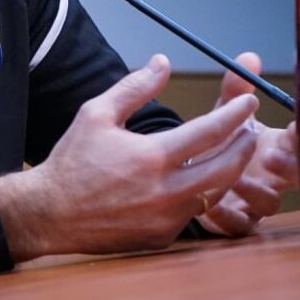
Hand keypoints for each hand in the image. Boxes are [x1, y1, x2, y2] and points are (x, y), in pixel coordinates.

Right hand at [0, 54, 257, 259]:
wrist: (50, 213)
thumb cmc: (72, 160)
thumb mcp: (96, 114)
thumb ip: (134, 87)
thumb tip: (163, 62)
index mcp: (152, 156)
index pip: (211, 132)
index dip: (235, 114)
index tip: (248, 101)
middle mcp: (166, 191)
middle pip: (228, 167)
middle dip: (245, 145)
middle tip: (249, 129)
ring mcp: (166, 218)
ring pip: (215, 193)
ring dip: (228, 171)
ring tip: (230, 152)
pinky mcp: (162, 237)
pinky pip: (193, 212)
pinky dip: (200, 193)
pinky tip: (196, 178)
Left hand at [195, 52, 299, 235]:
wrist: (190, 176)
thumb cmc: (217, 143)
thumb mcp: (224, 116)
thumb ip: (235, 91)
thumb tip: (249, 57)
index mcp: (279, 146)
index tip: (298, 125)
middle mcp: (274, 175)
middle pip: (297, 175)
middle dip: (290, 166)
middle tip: (272, 155)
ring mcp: (258, 199)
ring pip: (270, 202)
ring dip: (257, 191)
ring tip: (237, 178)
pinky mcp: (236, 220)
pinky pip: (241, 226)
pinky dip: (228, 216)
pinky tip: (213, 205)